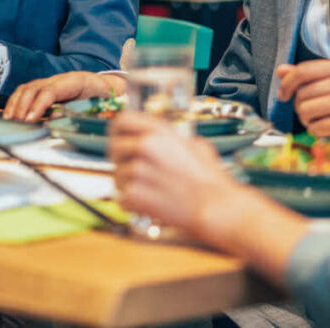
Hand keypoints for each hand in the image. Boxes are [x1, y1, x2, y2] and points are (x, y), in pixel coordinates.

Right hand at [3, 71, 125, 121]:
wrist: (105, 87)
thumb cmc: (102, 98)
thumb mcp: (97, 106)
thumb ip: (80, 113)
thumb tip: (56, 118)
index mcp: (75, 81)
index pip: (51, 91)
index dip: (38, 105)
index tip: (30, 120)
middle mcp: (59, 79)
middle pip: (34, 87)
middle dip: (23, 105)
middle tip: (18, 123)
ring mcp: (50, 82)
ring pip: (27, 88)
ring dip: (15, 104)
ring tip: (9, 120)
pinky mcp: (44, 87)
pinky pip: (26, 92)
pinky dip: (16, 102)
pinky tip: (11, 115)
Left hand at [109, 112, 236, 233]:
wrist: (216, 209)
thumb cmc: (210, 180)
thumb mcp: (196, 145)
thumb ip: (173, 139)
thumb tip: (162, 139)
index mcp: (159, 131)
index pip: (122, 119)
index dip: (118, 130)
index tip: (120, 138)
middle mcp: (145, 146)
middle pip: (113, 147)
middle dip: (121, 160)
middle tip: (137, 171)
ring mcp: (137, 171)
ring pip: (117, 175)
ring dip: (129, 184)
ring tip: (153, 191)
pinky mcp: (133, 195)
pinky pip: (121, 198)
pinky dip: (133, 204)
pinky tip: (152, 204)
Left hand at [277, 59, 329, 138]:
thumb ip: (306, 75)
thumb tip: (281, 70)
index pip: (303, 70)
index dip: (287, 83)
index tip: (283, 94)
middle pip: (302, 93)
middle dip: (300, 106)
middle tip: (311, 111)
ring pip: (306, 110)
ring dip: (307, 119)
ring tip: (319, 119)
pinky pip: (316, 127)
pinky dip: (317, 131)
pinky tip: (328, 128)